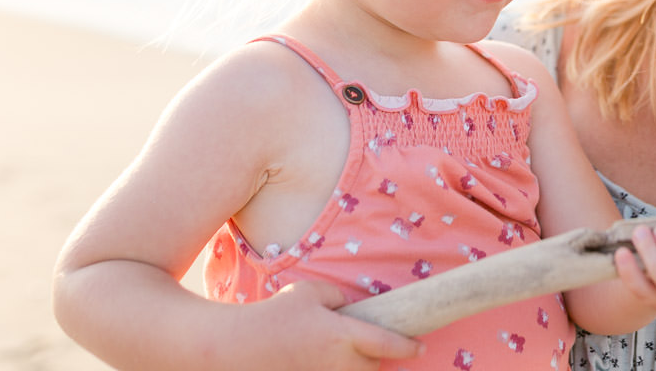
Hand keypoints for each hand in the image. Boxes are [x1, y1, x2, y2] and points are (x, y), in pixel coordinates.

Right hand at [231, 280, 423, 369]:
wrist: (235, 347)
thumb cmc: (274, 315)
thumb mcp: (309, 293)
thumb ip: (337, 297)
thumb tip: (350, 308)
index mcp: (342, 335)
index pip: (386, 344)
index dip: (408, 347)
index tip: (420, 348)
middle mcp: (338, 364)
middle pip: (372, 366)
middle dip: (373, 356)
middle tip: (366, 343)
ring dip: (355, 367)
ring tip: (338, 351)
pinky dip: (335, 370)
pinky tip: (315, 358)